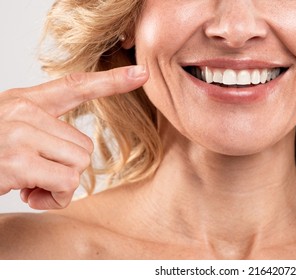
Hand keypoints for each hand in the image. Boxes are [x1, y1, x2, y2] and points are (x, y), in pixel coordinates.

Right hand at [0, 65, 148, 208]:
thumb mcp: (12, 131)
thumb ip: (45, 133)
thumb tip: (79, 157)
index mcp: (26, 101)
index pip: (76, 85)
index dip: (112, 80)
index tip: (141, 73)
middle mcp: (24, 111)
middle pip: (85, 146)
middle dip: (68, 169)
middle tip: (38, 175)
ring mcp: (19, 134)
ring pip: (79, 165)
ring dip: (61, 185)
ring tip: (31, 183)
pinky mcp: (17, 160)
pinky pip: (66, 183)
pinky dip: (53, 198)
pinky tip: (28, 194)